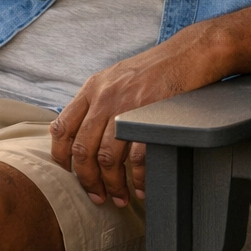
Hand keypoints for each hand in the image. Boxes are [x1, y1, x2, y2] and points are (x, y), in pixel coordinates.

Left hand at [50, 23, 227, 206]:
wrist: (190, 53)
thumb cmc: (157, 67)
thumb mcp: (117, 76)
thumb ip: (98, 101)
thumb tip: (85, 134)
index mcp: (93, 88)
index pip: (62, 128)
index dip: (60, 158)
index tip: (68, 175)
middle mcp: (105, 97)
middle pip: (83, 150)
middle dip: (88, 180)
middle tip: (97, 196)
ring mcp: (127, 107)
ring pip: (108, 158)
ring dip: (113, 184)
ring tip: (120, 197)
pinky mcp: (151, 117)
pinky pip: (137, 158)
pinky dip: (138, 178)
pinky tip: (141, 186)